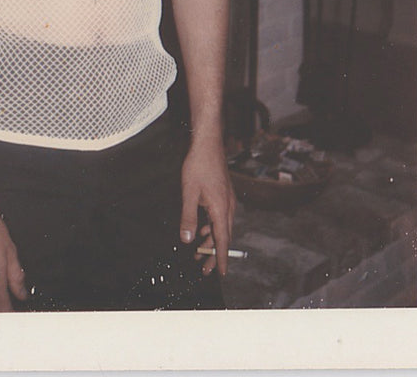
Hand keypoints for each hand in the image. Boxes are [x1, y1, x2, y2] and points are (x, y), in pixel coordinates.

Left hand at [179, 135, 235, 276]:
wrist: (208, 143)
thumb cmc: (198, 165)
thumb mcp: (189, 193)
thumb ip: (188, 217)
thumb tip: (187, 240)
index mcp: (221, 209)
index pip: (223, 240)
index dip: (221, 258)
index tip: (220, 273)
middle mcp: (228, 207)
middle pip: (223, 236)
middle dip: (214, 254)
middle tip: (205, 269)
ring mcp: (228, 200)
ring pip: (222, 227)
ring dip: (211, 240)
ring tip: (200, 253)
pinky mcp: (224, 194)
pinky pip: (220, 217)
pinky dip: (212, 227)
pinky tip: (202, 230)